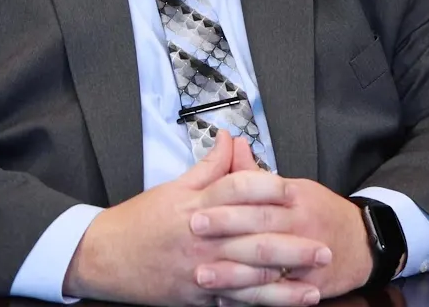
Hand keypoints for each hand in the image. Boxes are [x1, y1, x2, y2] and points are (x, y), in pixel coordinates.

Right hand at [63, 131, 332, 306]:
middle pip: (254, 237)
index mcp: (197, 205)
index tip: (294, 190)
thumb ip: (208, 166)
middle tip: (325, 244)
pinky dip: (263, 302)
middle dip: (293, 242)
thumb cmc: (139, 220)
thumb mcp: (173, 187)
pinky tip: (286, 302)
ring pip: (250, 276)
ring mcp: (201, 268)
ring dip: (286, 280)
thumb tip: (230, 139)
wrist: (103, 256)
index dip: (269, 187)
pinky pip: (236, 300)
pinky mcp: (197, 294)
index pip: (239, 190)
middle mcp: (202, 237)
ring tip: (317, 279)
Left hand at [191, 149, 375, 300]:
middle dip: (227, 227)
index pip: (259, 193)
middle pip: (261, 225)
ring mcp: (306, 258)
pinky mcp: (309, 285)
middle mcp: (300, 225)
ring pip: (267, 265)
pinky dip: (251, 299)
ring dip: (233, 272)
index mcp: (294, 198)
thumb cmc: (320, 212)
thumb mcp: (293, 187)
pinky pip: (277, 295)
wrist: (361, 244)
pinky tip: (225, 301)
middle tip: (194, 229)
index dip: (229, 199)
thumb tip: (230, 144)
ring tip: (203, 275)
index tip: (199, 206)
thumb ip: (255, 173)